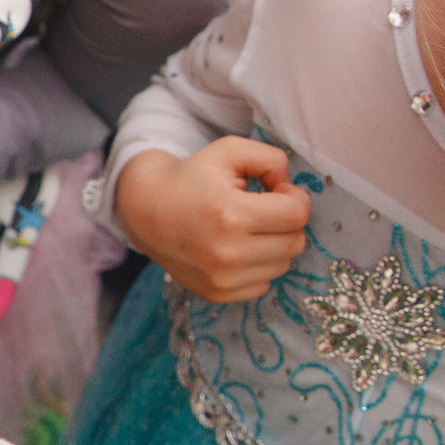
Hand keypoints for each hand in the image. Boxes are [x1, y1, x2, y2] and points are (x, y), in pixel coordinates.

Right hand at [111, 138, 308, 301]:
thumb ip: (272, 158)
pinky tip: (237, 250)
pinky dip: (257, 267)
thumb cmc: (192, 177)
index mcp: (231, 214)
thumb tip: (290, 189)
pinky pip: (263, 285)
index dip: (294, 197)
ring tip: (248, 229)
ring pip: (283, 265)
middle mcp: (227, 253)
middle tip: (264, 210)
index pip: (297, 214)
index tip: (274, 191)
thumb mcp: (229, 150)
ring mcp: (222, 279)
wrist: (147, 211)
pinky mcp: (217, 294)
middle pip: (296, 243)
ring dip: (274, 246)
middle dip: (287, 222)